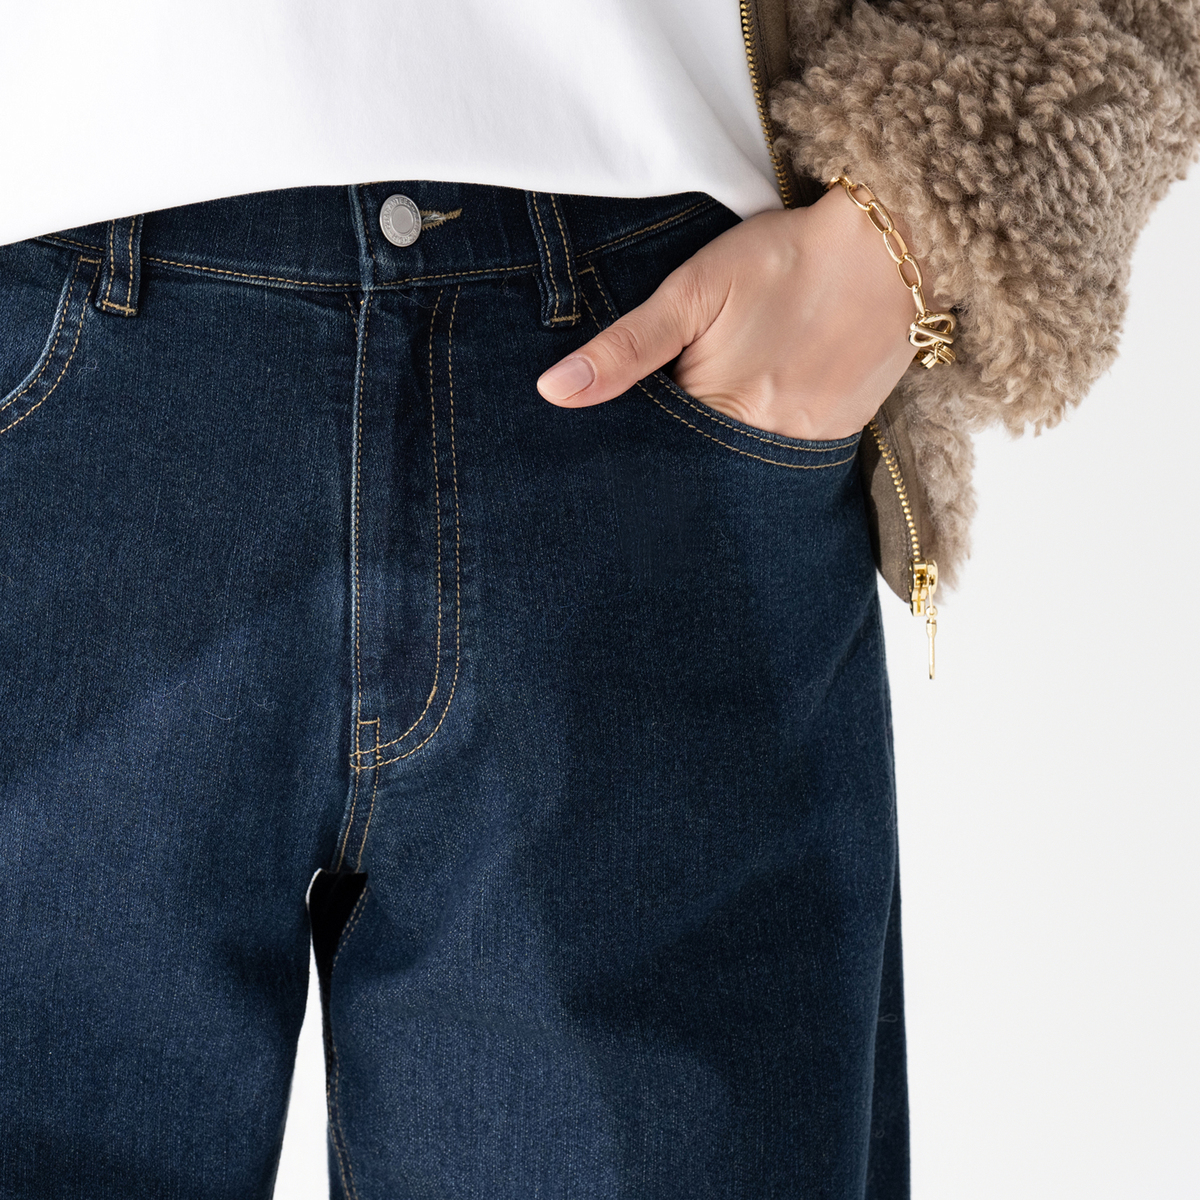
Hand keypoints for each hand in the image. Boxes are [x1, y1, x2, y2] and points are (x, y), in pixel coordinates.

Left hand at [536, 186, 932, 440]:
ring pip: (744, 467)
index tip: (615, 435)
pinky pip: (787, 457)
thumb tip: (554, 392)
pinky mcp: (840, 435)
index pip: (658, 454)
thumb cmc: (782, 259)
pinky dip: (762, 442)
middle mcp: (767, 442)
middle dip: (677, 455)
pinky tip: (754, 409)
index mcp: (722, 410)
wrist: (888, 248)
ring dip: (720, 451)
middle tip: (663, 425)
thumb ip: (625, 347)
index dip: (635, 443)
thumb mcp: (693, 291)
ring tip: (713, 409)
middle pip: (703, 468)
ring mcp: (809, 444)